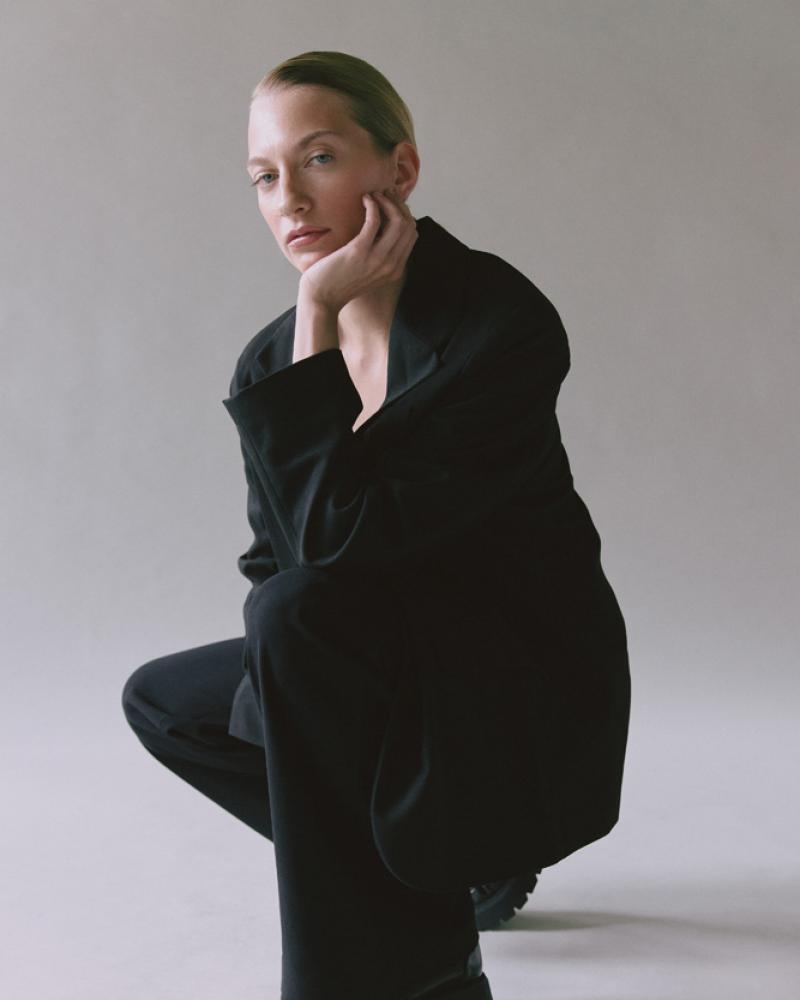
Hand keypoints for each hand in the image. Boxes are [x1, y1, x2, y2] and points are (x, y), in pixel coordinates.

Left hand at [298, 189, 417, 314]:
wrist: (321, 298)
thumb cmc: (339, 281)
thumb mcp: (366, 270)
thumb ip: (378, 254)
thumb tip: (381, 228)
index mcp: (395, 270)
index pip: (412, 234)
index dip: (404, 213)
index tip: (391, 203)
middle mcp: (390, 266)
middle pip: (409, 225)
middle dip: (399, 203)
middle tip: (385, 192)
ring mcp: (376, 260)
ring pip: (398, 221)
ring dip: (388, 201)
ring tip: (375, 194)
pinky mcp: (359, 252)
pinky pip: (375, 220)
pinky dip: (372, 204)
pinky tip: (365, 199)